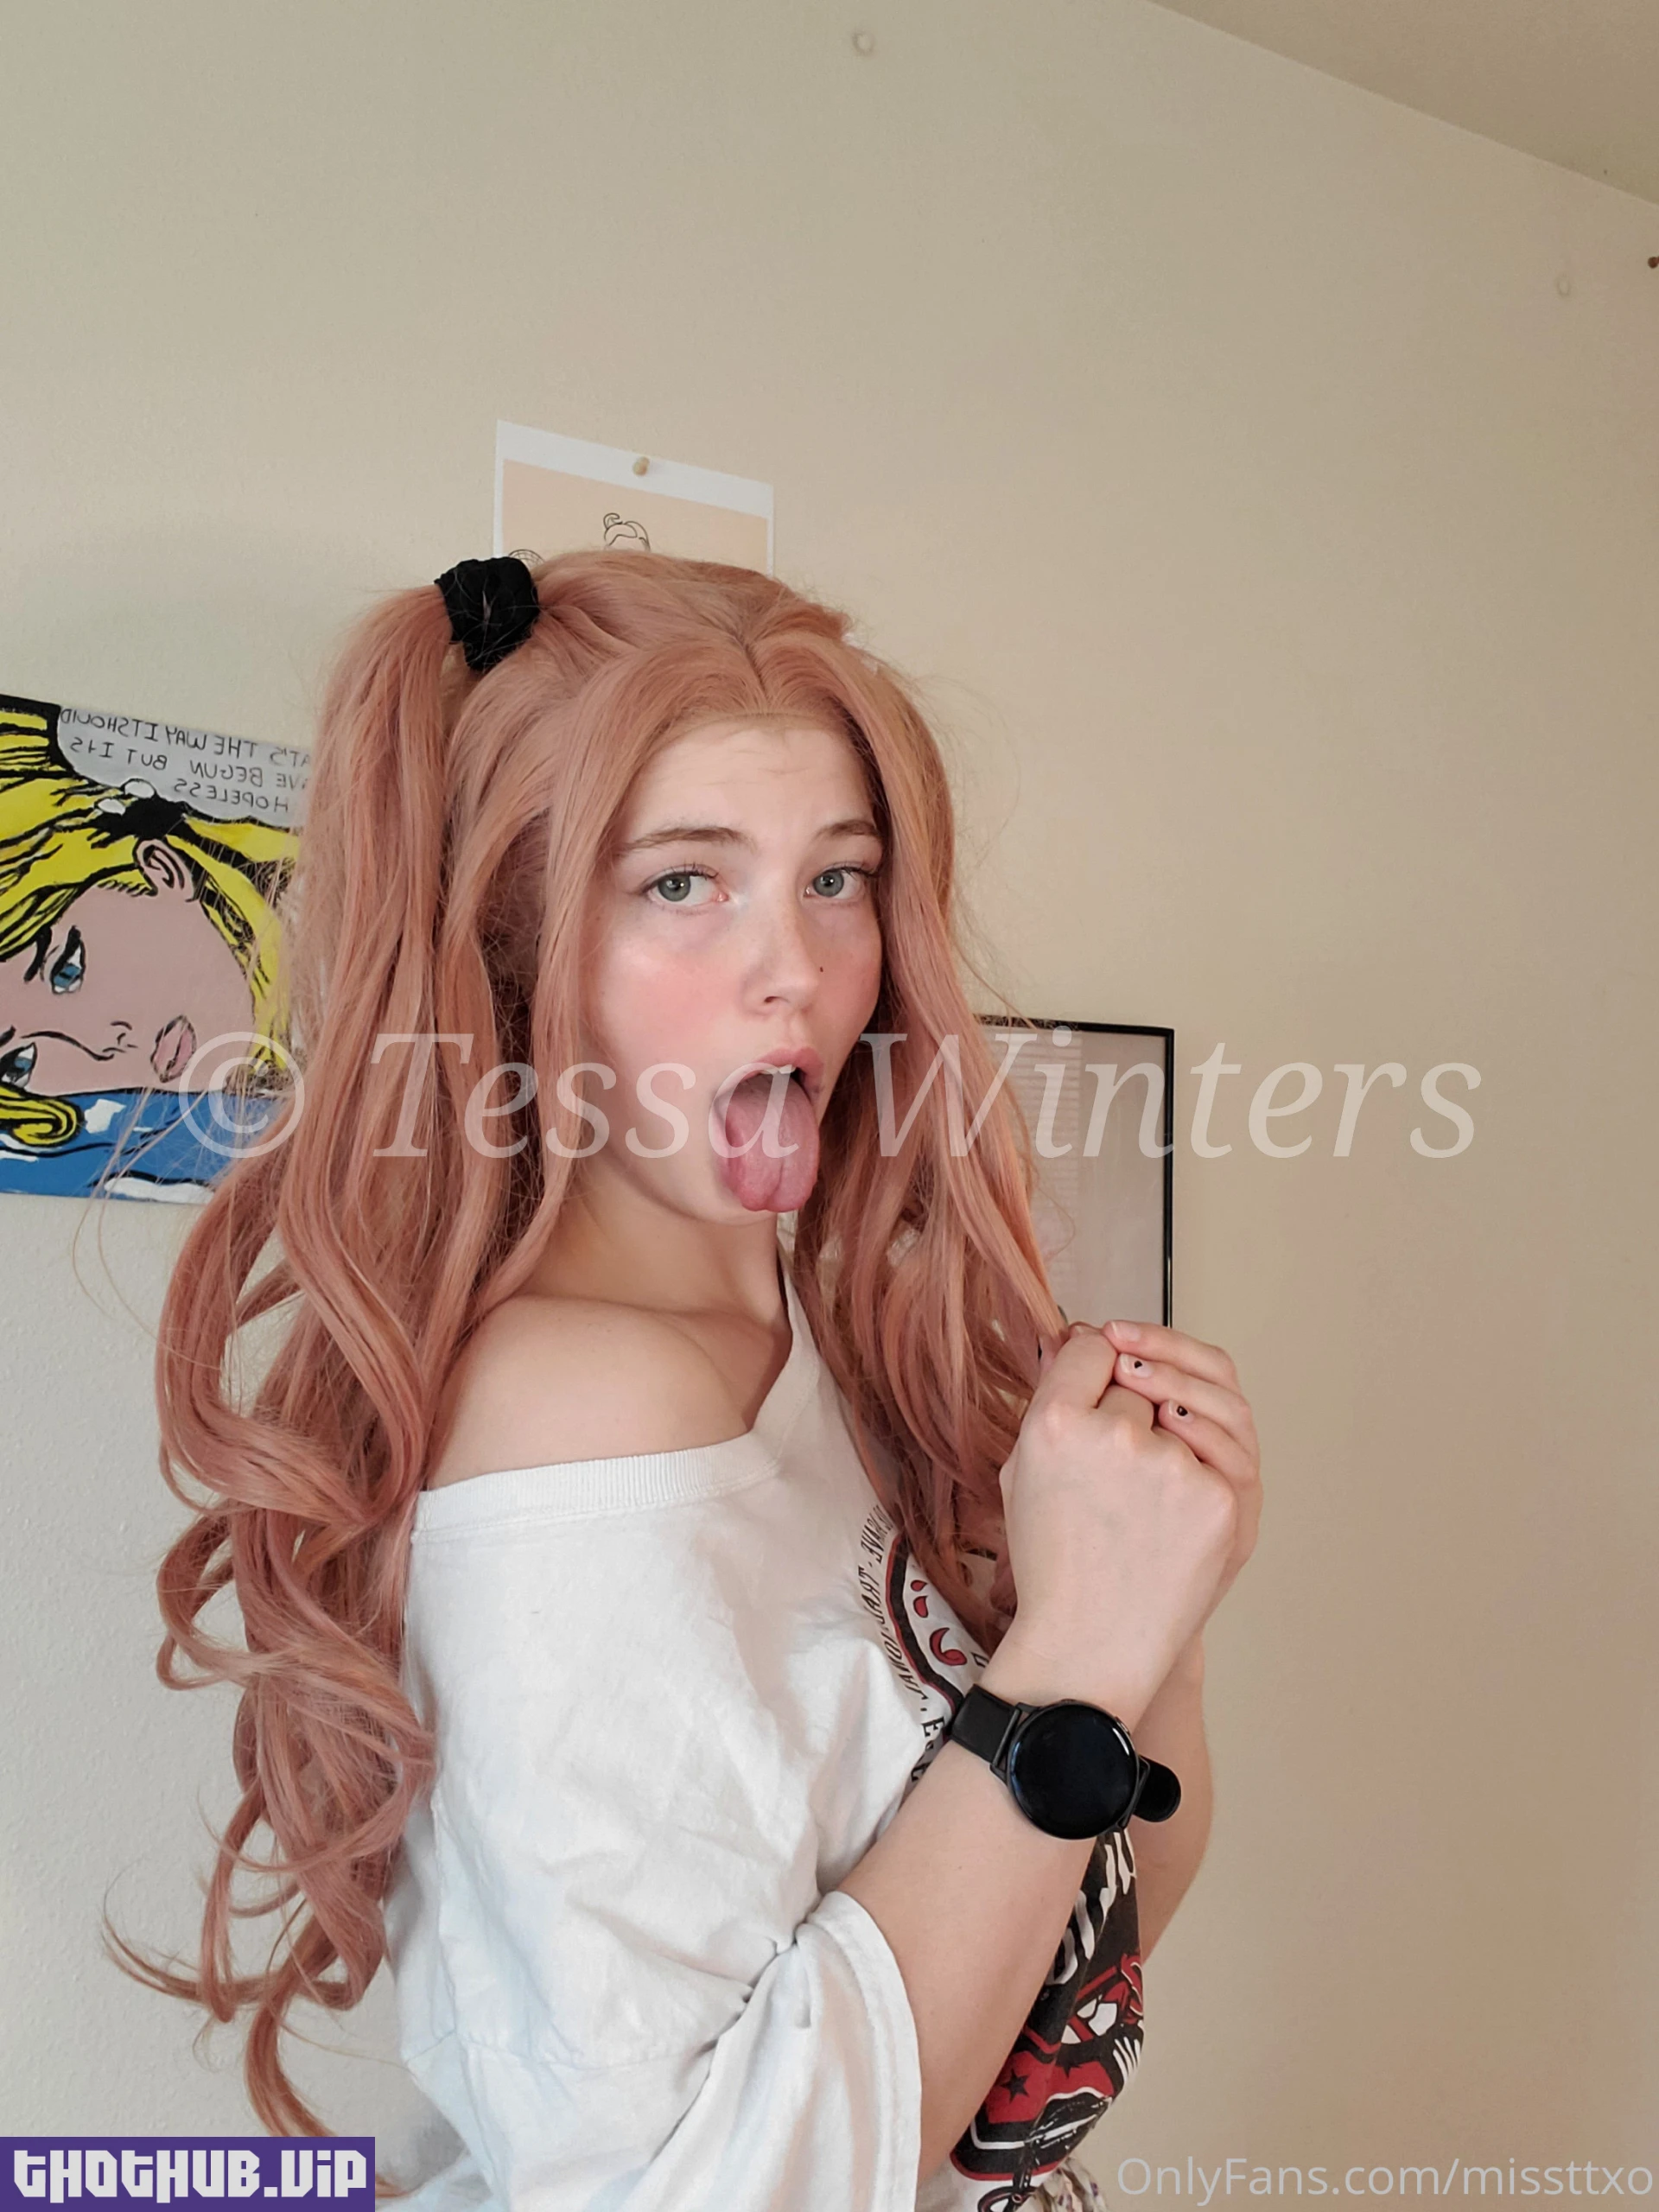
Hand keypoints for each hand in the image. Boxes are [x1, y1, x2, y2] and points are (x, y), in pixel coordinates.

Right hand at [985, 1321, 1239, 1729]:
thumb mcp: (1021, 1474)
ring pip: (1184, 1409)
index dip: (1093, 1360)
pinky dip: (1201, 1467)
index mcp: (1053, 1424)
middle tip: (1117, 1451)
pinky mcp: (1219, 1496)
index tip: (1096, 1377)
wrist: (1090, 1648)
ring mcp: (1173, 1465)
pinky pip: (1218, 1450)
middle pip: (1136, 1378)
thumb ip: (1052, 1400)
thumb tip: (1075, 1337)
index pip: (1088, 1347)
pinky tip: (1172, 1503)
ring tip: (1149, 1471)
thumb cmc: (1052, 1562)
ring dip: (1172, 1427)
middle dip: (1129, 1401)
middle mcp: (1115, 1434)